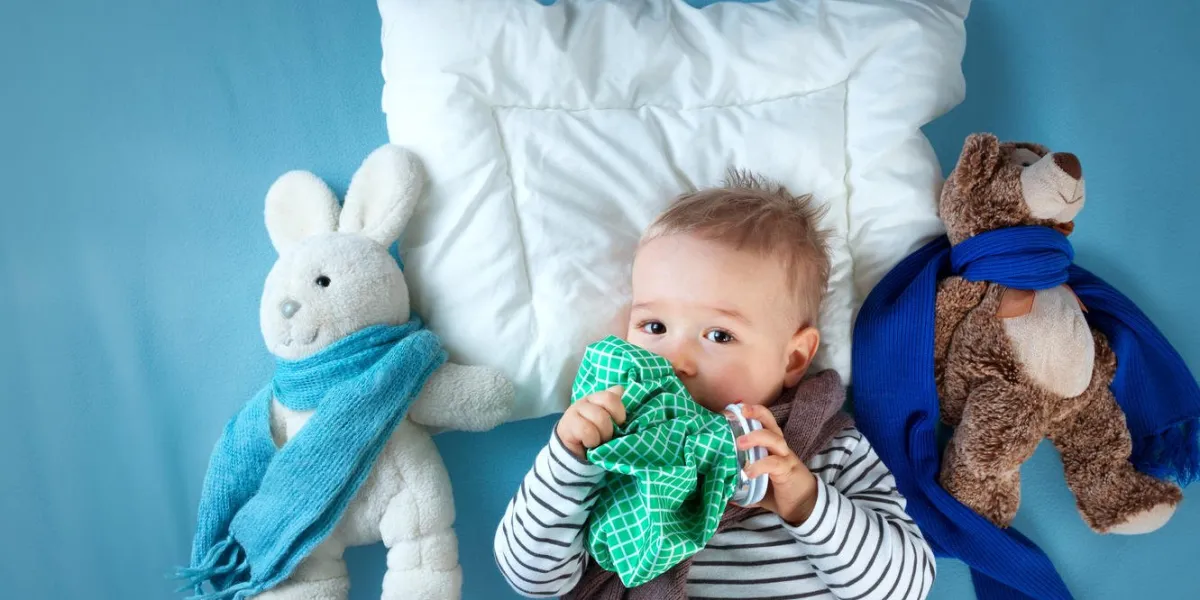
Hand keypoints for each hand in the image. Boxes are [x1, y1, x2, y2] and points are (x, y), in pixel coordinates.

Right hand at [556, 386, 626, 459]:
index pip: (611, 397)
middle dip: (610, 427)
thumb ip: (613, 405)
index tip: (618, 424)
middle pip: (607, 404)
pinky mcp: (567, 424)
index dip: (619, 412)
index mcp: (596, 398)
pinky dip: (591, 440)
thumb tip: (620, 388)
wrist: (572, 451)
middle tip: (605, 436)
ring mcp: (574, 411)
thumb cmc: (593, 436)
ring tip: (597, 441)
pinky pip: (587, 430)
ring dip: (602, 435)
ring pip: (599, 418)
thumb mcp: (607, 422)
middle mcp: (585, 401)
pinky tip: (588, 443)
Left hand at [737, 404, 819, 525]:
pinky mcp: (788, 471)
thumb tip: (724, 487)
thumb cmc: (779, 491)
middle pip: (771, 423)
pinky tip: (749, 472)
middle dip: (756, 413)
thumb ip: (742, 483)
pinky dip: (761, 465)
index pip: (763, 422)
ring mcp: (785, 457)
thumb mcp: (757, 485)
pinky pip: (775, 463)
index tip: (733, 409)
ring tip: (740, 443)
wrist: (804, 506)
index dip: (750, 413)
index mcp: (771, 446)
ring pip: (774, 439)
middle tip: (739, 412)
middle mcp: (779, 447)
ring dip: (757, 437)